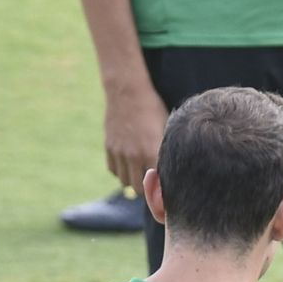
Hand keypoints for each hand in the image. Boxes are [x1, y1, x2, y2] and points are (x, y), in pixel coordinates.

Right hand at [103, 80, 167, 194]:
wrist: (127, 90)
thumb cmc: (153, 108)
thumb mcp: (165, 128)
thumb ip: (165, 151)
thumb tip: (173, 170)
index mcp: (151, 152)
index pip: (156, 184)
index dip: (162, 190)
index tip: (167, 190)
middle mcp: (133, 155)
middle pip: (138, 188)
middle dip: (147, 190)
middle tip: (154, 185)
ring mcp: (119, 152)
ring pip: (124, 181)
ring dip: (133, 180)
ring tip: (142, 174)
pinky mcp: (109, 147)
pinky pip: (113, 169)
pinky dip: (121, 171)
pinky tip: (129, 164)